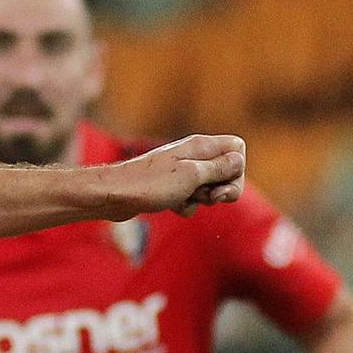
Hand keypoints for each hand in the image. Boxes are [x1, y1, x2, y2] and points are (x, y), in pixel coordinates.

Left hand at [106, 134, 245, 217]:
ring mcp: (182, 171)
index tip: (223, 183)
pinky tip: (171, 206)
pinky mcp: (171, 187)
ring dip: (202, 199)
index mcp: (200, 146)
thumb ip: (220, 168)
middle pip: (228, 171)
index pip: (238, 148)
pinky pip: (191, 198)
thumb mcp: (192, 176)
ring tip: (182, 198)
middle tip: (208, 197)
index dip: (237, 169)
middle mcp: (193, 155)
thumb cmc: (150, 184)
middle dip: (223, 189)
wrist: (113, 196)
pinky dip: (186, 205)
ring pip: (210, 187)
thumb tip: (239, 160)